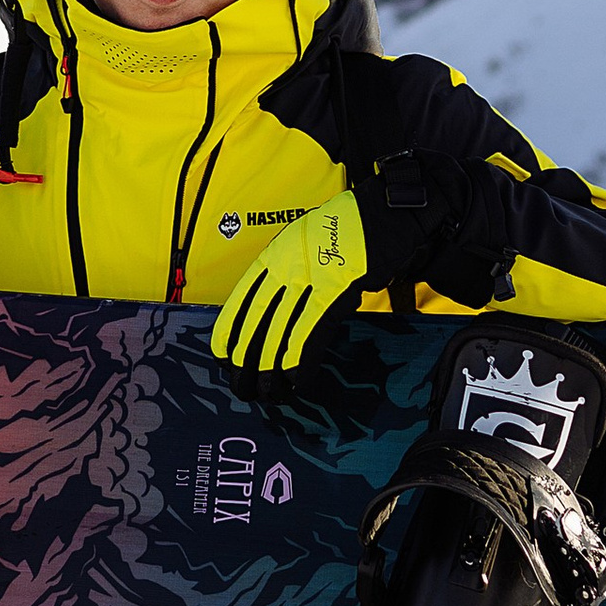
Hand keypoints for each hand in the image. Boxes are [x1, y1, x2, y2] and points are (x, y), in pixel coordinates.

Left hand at [211, 198, 368, 377]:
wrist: (384, 213)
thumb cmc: (348, 230)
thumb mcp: (304, 242)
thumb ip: (287, 270)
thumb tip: (275, 304)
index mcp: (275, 253)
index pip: (241, 299)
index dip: (228, 331)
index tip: (222, 355)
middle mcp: (285, 265)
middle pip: (256, 320)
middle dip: (245, 359)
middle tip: (240, 386)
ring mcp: (309, 278)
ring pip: (279, 331)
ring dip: (270, 368)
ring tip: (265, 393)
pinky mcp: (336, 291)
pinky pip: (311, 331)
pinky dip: (300, 359)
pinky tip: (294, 379)